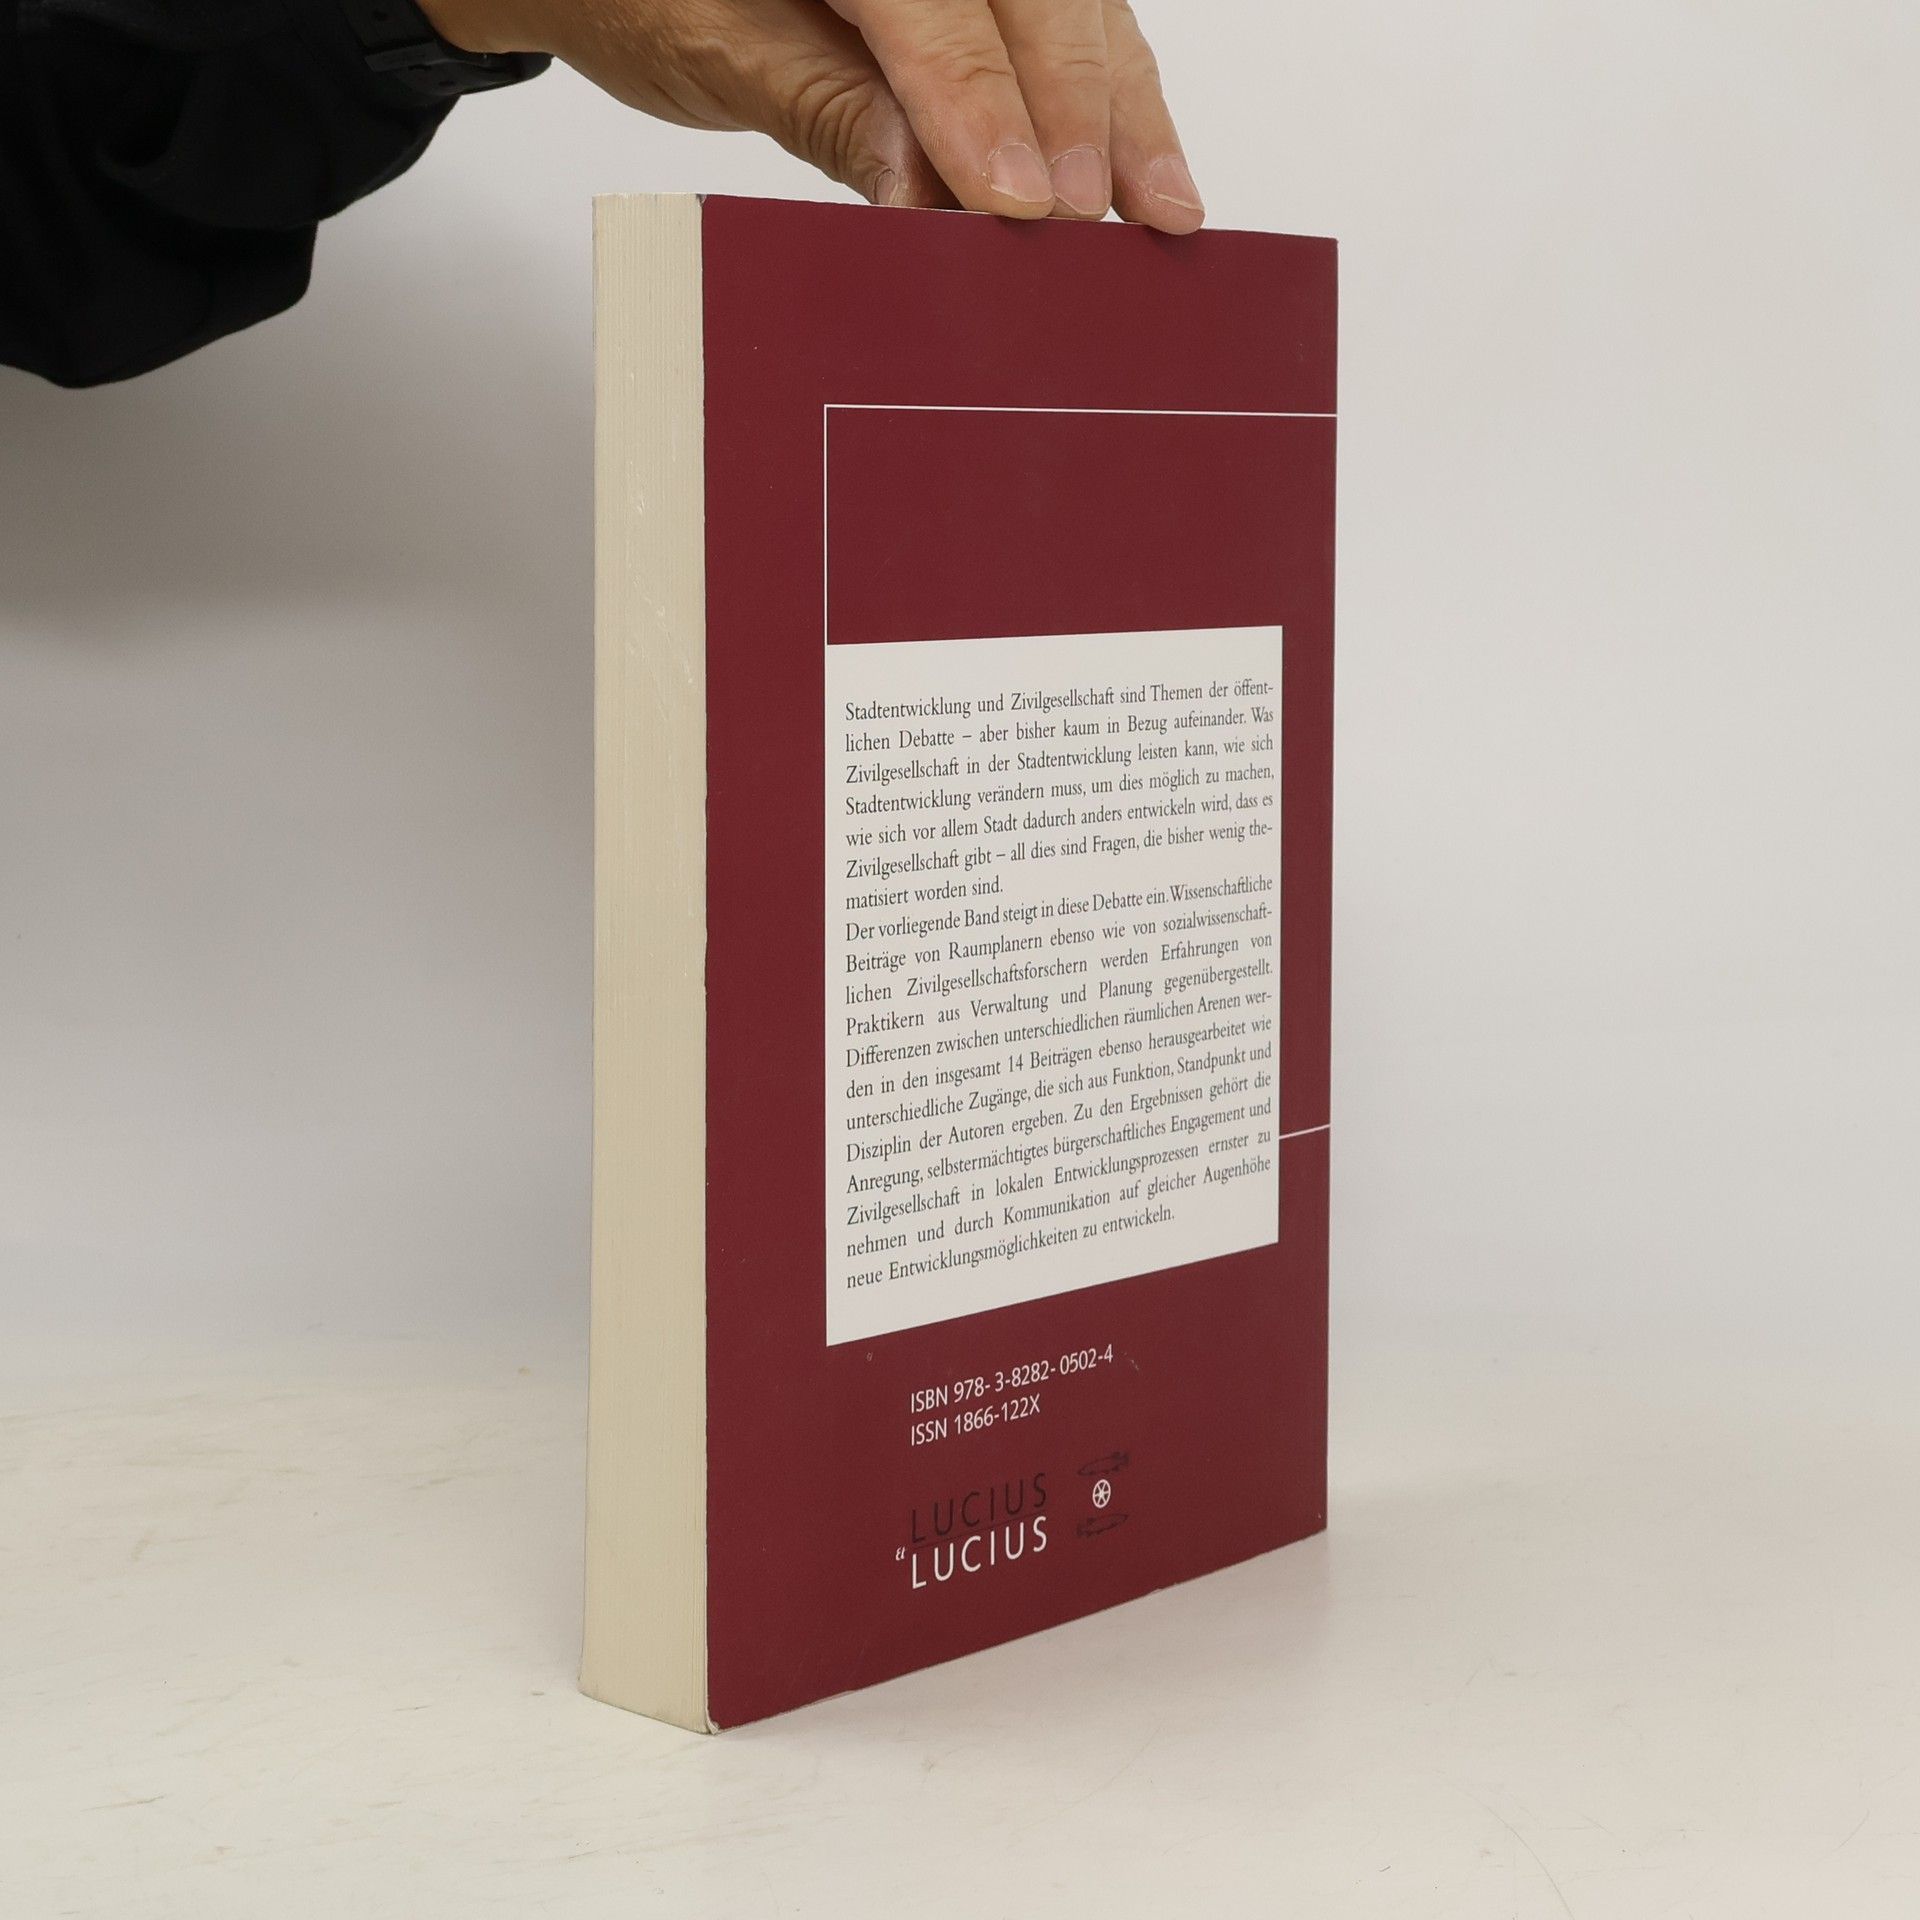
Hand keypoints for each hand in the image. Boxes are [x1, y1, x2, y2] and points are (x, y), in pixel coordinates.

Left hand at [419, 0, 1204, 231]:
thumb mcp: (716, 48)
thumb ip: (829, 107)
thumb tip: (927, 193)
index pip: (934, 4)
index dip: (982, 104)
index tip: (1017, 203)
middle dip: (1073, 109)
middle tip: (1091, 218)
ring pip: (1071, 6)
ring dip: (1120, 110)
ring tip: (1162, 206)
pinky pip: (1063, 22)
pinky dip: (1108, 96)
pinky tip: (1144, 166)